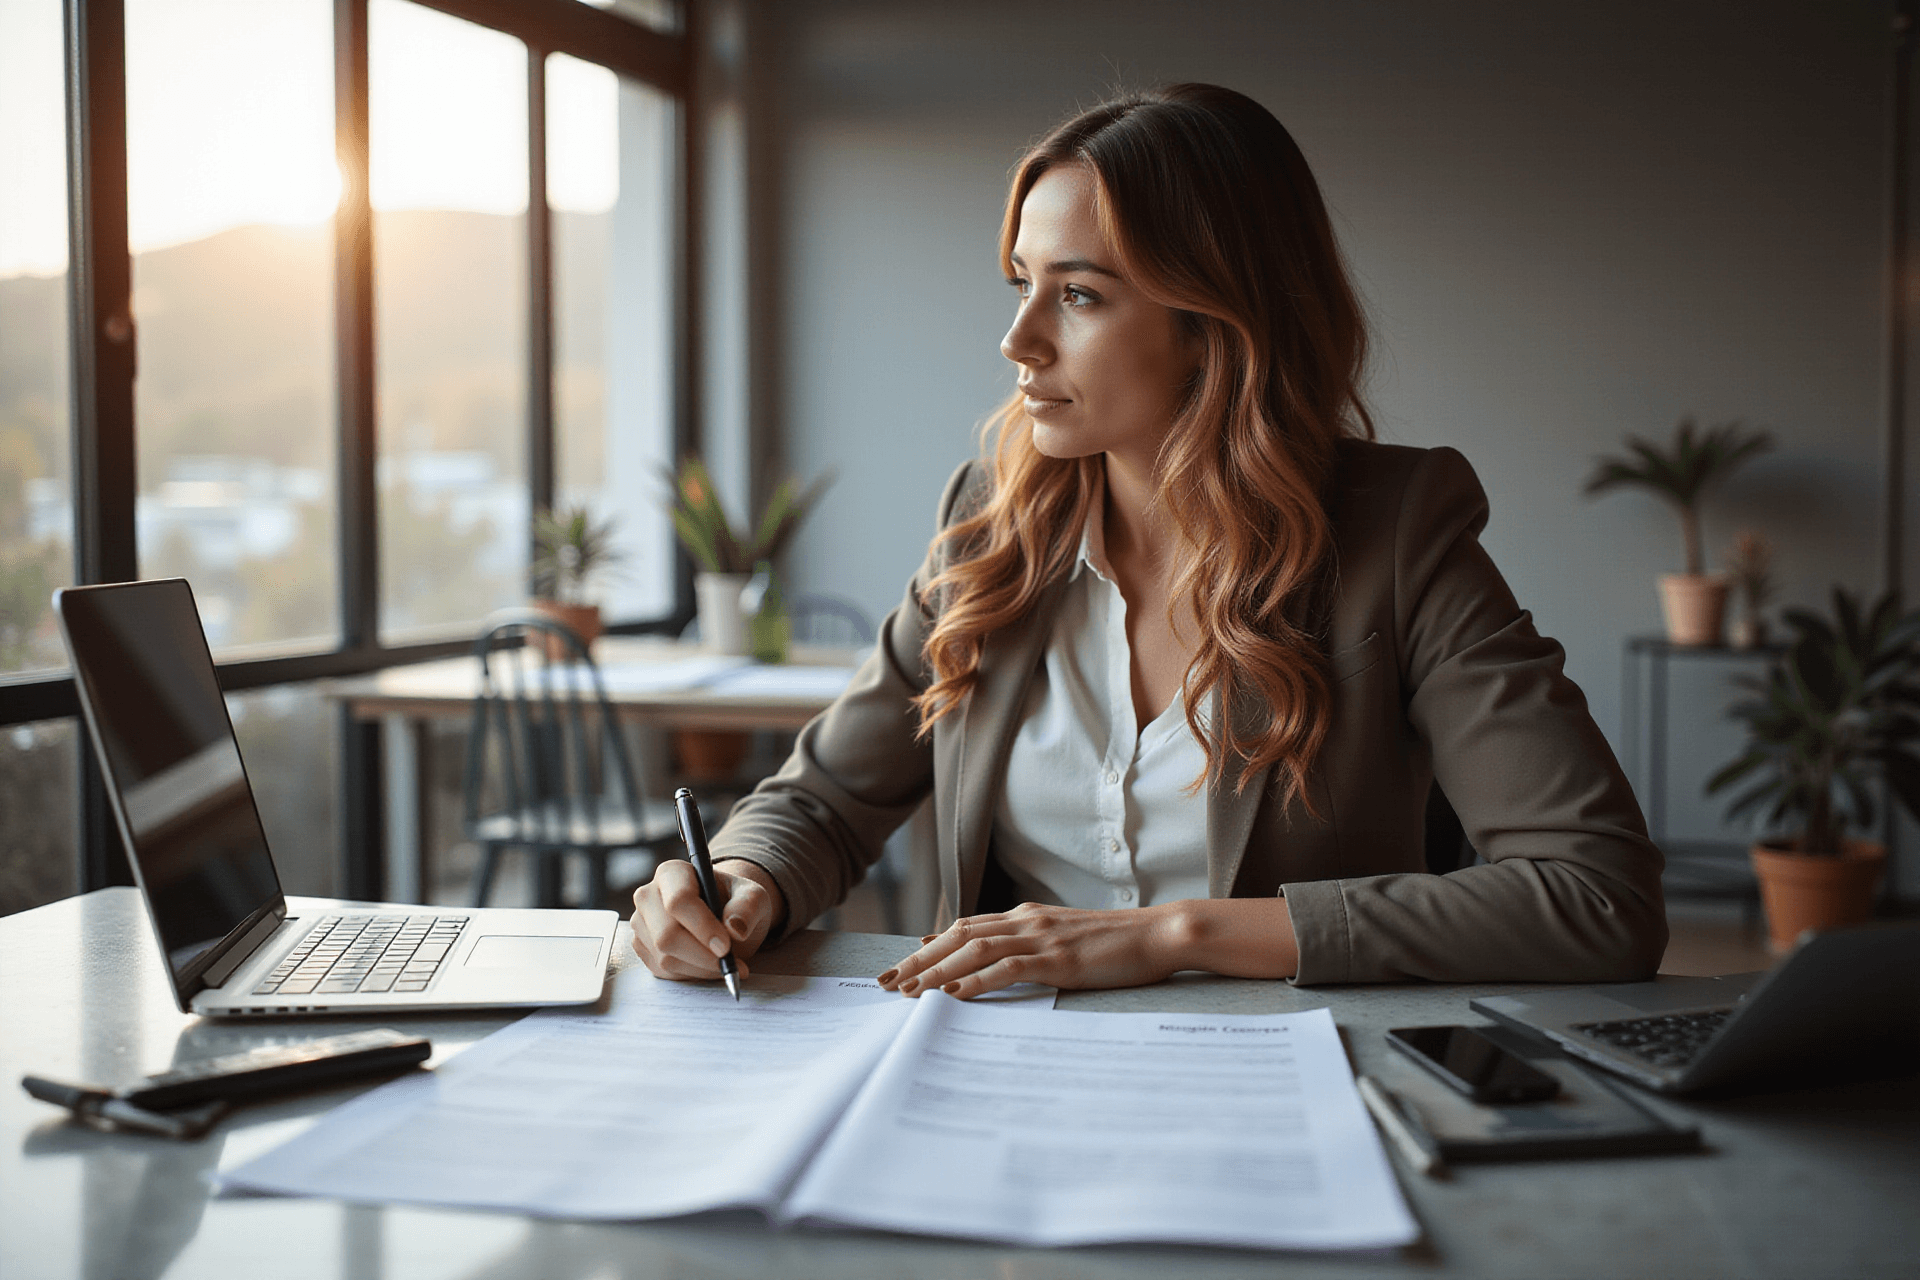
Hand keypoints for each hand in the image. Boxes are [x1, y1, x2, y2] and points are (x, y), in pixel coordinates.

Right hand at [630, 859, 780, 981]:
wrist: (725, 916)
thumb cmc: (736, 902)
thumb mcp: (754, 897)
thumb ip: (748, 907)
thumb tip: (735, 928)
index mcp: (672, 873)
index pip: (679, 901)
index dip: (702, 926)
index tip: (726, 946)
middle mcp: (648, 896)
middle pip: (667, 935)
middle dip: (702, 955)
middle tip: (730, 963)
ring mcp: (642, 924)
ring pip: (665, 958)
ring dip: (701, 968)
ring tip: (726, 964)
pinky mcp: (642, 948)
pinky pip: (663, 972)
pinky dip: (692, 975)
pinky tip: (708, 965)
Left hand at [876, 902, 1186, 998]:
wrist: (1158, 934)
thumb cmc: (1114, 944)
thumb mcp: (1062, 939)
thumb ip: (1026, 944)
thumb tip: (989, 958)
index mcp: (1026, 917)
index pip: (964, 927)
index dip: (927, 947)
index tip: (898, 967)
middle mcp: (1026, 921)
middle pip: (957, 936)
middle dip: (917, 961)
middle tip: (885, 984)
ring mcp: (1041, 937)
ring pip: (974, 950)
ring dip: (936, 971)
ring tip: (908, 991)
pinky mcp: (1058, 958)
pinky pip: (1008, 968)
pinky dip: (976, 980)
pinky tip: (954, 994)